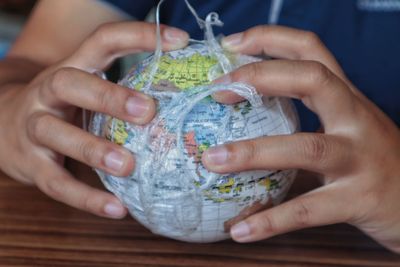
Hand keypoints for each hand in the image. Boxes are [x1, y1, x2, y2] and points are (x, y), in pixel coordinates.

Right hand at [0, 22, 187, 217]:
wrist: (3, 123)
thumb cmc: (63, 105)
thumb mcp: (88, 86)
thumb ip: (123, 88)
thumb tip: (182, 102)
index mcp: (73, 67)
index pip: (104, 40)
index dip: (140, 36)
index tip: (181, 41)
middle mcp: (49, 92)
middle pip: (71, 84)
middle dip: (108, 97)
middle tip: (147, 111)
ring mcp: (35, 127)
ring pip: (57, 134)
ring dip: (93, 149)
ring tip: (128, 165)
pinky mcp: (30, 164)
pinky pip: (56, 183)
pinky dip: (86, 198)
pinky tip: (117, 209)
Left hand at [202, 26, 399, 252]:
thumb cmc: (372, 163)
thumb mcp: (342, 130)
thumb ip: (300, 124)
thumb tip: (236, 129)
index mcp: (345, 98)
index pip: (311, 50)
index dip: (270, 39)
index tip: (230, 44)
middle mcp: (355, 119)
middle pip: (313, 79)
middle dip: (261, 77)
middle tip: (217, 89)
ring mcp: (359, 159)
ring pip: (306, 147)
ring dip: (252, 152)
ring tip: (212, 160)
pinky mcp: (358, 200)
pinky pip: (308, 210)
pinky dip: (271, 221)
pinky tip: (240, 231)